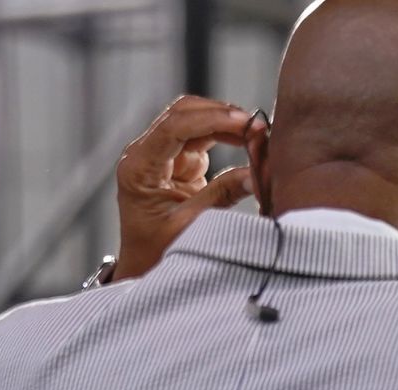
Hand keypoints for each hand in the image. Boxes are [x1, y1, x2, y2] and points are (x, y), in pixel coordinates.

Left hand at [114, 95, 264, 279]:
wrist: (143, 266)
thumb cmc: (155, 253)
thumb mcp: (189, 226)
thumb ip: (221, 195)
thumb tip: (257, 172)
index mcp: (138, 169)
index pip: (173, 126)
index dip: (212, 119)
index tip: (246, 123)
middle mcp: (144, 155)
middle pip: (183, 114)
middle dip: (222, 115)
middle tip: (259, 128)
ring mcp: (160, 155)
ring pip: (196, 121)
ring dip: (228, 124)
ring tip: (259, 136)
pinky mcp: (177, 161)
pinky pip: (204, 137)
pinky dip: (228, 137)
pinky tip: (250, 143)